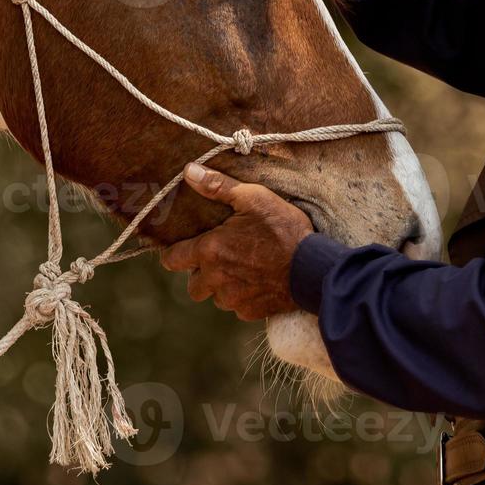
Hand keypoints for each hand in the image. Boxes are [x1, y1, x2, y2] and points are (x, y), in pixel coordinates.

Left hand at [160, 162, 313, 320]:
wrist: (312, 268)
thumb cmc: (283, 229)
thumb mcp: (253, 198)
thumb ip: (218, 186)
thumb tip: (188, 171)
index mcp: (210, 251)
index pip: (172, 260)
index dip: (175, 253)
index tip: (185, 247)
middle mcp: (215, 279)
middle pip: (192, 285)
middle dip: (201, 273)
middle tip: (222, 257)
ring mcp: (232, 299)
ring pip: (215, 297)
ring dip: (223, 286)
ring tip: (244, 268)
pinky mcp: (249, 312)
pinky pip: (237, 307)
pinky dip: (243, 296)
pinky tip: (260, 281)